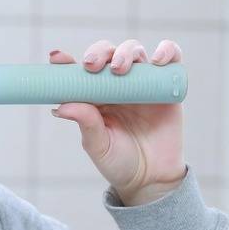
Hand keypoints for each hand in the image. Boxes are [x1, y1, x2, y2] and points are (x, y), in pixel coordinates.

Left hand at [48, 39, 187, 206]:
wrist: (152, 179)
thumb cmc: (120, 162)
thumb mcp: (98, 145)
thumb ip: (85, 124)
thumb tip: (61, 106)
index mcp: (95, 96)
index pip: (80, 71)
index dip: (68, 60)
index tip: (57, 58)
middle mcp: (118, 84)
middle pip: (108, 53)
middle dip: (99, 53)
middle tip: (91, 66)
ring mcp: (142, 83)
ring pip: (134, 51)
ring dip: (126, 52)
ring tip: (120, 68)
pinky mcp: (167, 85)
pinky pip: (171, 59)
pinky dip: (167, 51)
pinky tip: (159, 60)